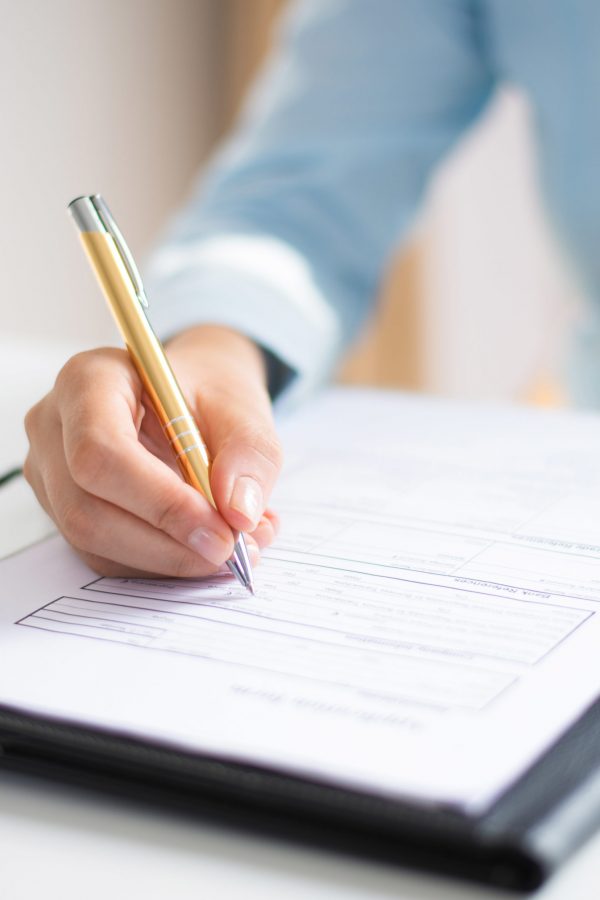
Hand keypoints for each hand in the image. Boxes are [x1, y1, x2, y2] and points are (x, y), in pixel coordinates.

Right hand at [24, 326, 282, 576]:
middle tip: (234, 550)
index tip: (221, 530)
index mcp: (88, 381)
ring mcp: (51, 474)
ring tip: (235, 547)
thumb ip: (248, 455)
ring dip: (171, 559)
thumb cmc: (208, 394)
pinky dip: (163, 563)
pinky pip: (106, 556)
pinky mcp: (65, 512)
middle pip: (87, 509)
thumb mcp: (243, 409)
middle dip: (167, 544)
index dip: (161, 502)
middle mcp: (55, 428)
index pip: (100, 452)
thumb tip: (238, 512)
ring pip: (95, 543)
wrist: (189, 399)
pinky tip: (206, 546)